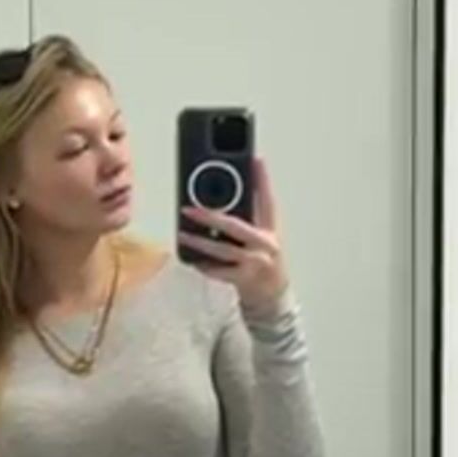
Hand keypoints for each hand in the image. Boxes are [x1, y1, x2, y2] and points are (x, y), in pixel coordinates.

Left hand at [178, 156, 289, 314]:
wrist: (274, 296)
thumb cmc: (265, 262)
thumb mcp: (263, 238)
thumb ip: (248, 220)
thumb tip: (219, 202)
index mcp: (271, 229)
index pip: (268, 200)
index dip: (263, 179)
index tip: (255, 160)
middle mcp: (265, 244)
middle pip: (235, 226)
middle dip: (210, 216)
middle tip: (189, 208)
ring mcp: (255, 263)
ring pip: (222, 250)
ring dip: (199, 242)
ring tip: (183, 233)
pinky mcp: (244, 280)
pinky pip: (219, 271)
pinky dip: (204, 265)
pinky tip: (193, 259)